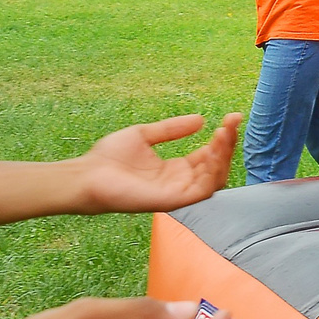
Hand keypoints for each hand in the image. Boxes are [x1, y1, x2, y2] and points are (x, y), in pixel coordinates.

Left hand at [71, 114, 242, 213]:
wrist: (86, 175)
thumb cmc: (108, 158)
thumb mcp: (144, 135)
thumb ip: (171, 129)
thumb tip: (201, 120)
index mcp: (174, 170)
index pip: (208, 156)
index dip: (222, 139)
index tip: (231, 117)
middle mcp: (179, 183)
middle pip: (216, 168)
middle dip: (228, 145)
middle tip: (231, 121)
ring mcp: (176, 194)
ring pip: (214, 180)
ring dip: (223, 156)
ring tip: (223, 133)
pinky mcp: (170, 201)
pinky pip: (201, 191)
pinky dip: (212, 172)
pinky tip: (212, 151)